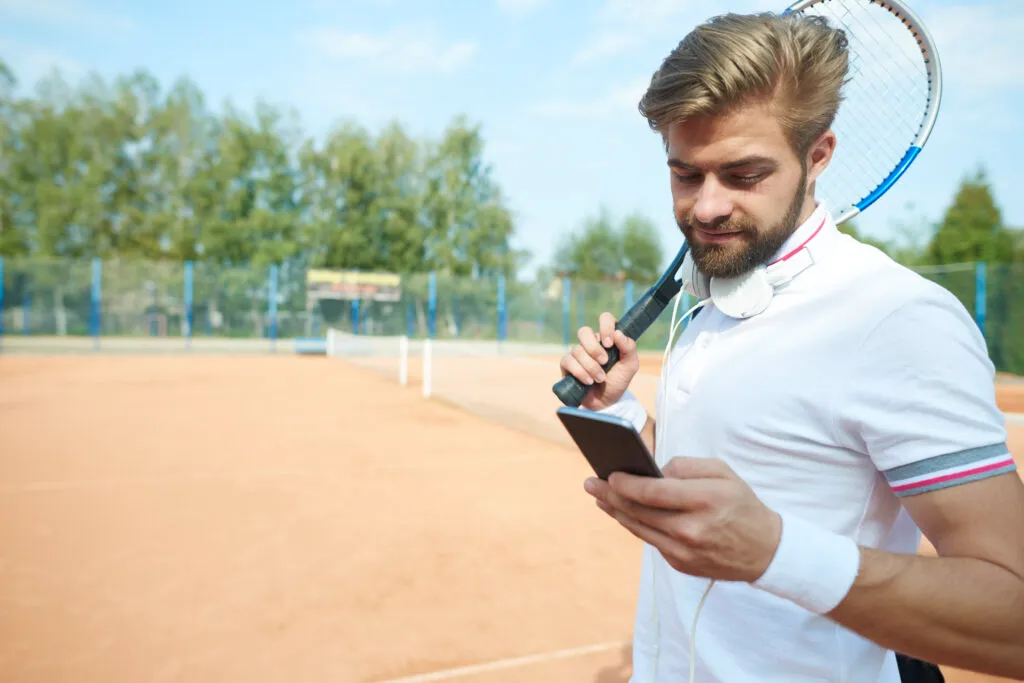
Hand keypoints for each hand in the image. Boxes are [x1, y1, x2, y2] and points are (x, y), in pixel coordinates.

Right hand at [558, 312, 639, 410]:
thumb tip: (619, 334)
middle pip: (584, 331)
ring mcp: (578, 353)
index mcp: (608, 338)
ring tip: (600, 379)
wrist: (606, 402)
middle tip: (604, 362)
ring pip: (577, 350)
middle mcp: (591, 343)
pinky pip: (568, 361)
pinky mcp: (567, 365)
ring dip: (591, 366)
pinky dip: (580, 372)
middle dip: (594, 348)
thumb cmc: (618, 381)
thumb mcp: (630, 366)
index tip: (610, 343)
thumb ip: (629, 348)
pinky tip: (588, 381)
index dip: (606, 327)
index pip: (605, 319)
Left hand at [583, 457, 782, 582]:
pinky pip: (651, 540)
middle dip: (610, 496)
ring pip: (639, 528)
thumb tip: (653, 471)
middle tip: (590, 484)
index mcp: (703, 501)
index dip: (625, 483)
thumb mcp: (722, 472)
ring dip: (615, 511)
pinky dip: (636, 525)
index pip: (652, 492)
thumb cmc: (741, 504)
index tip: (609, 475)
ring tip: (599, 498)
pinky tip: (623, 513)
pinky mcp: (681, 564)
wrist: (765, 551)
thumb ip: (686, 466)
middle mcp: (690, 529)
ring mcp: (684, 551)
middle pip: (638, 511)